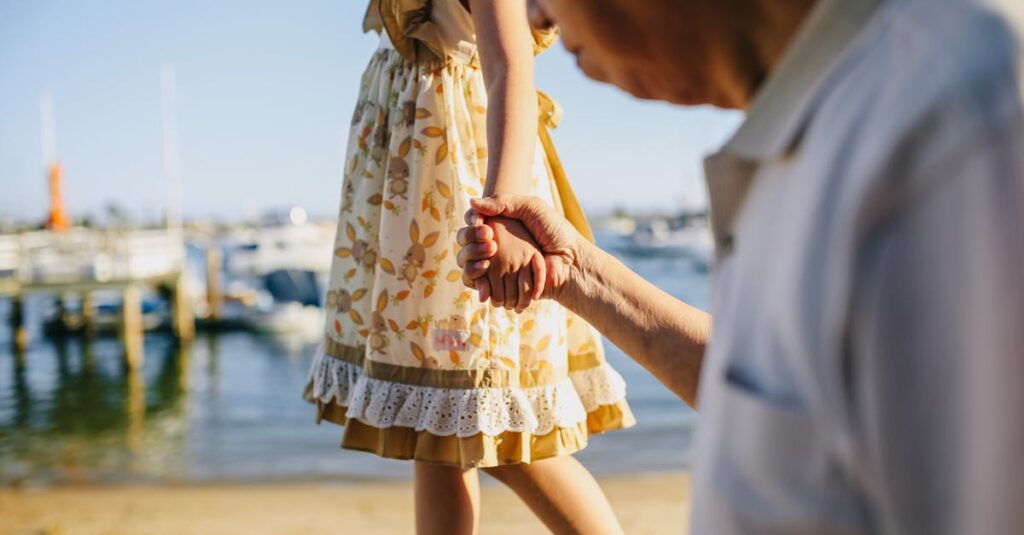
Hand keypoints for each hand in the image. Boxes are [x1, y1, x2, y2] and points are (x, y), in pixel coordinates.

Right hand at [457, 195, 583, 303]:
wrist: (570, 263)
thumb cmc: (556, 232)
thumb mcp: (532, 207)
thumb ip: (503, 202)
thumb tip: (472, 201)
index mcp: (500, 224)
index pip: (473, 219)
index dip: (472, 219)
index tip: (478, 220)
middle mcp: (493, 243)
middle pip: (464, 239)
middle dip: (470, 237)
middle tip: (489, 237)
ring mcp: (493, 265)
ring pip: (465, 260)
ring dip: (470, 255)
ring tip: (489, 254)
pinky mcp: (496, 285)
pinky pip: (475, 282)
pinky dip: (476, 277)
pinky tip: (484, 270)